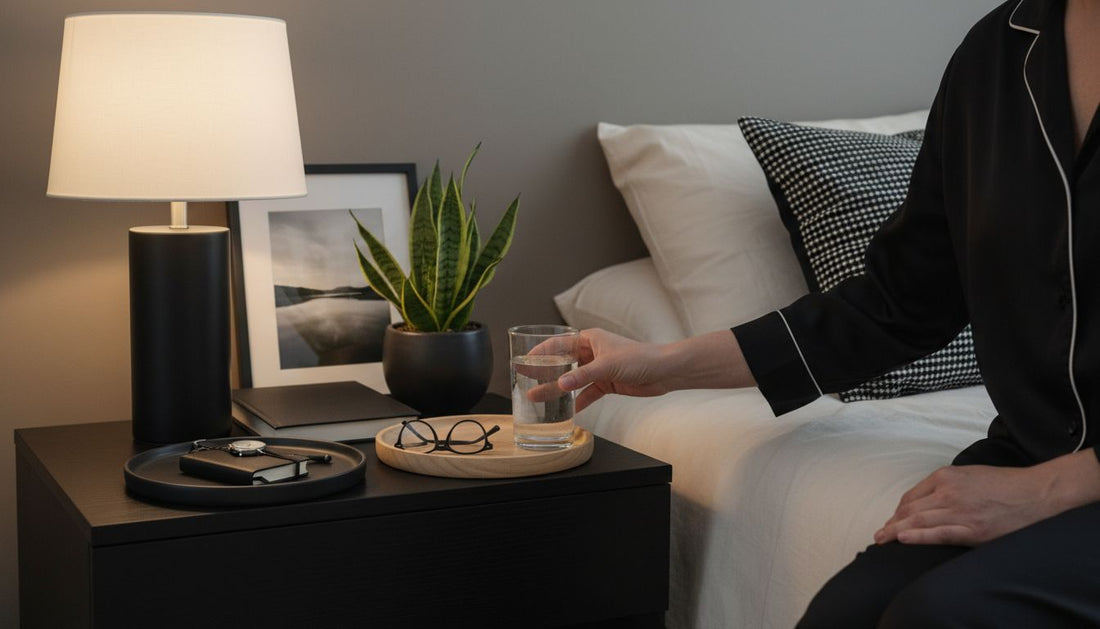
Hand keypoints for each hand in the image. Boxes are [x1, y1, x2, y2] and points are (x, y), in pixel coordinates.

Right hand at [533, 329, 672, 411]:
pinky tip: (568, 409)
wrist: (665, 371)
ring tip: (538, 397)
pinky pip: (587, 392)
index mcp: (590, 338)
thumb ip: (582, 376)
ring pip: (573, 379)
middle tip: (525, 380)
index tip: (524, 360)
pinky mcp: (607, 383)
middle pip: (563, 363)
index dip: (540, 353)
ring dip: (558, 388)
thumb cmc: (640, 357)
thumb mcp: (607, 365)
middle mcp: (592, 352)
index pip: (559, 344)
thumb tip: (560, 385)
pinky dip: (579, 400)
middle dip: (545, 372)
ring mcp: (599, 368)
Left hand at [874, 450, 1099, 545]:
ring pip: (919, 521)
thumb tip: (927, 500)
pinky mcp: (972, 530)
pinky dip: (918, 536)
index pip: (912, 496)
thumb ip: (946, 485)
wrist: (1037, 493)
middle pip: (911, 509)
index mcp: (946, 476)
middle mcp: (948, 492)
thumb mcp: (969, 474)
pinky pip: (939, 534)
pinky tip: (902, 538)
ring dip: (896, 531)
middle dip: (892, 523)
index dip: (899, 511)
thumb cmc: (1005, 484)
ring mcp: (960, 511)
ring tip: (882, 539)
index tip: (893, 521)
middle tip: (879, 535)